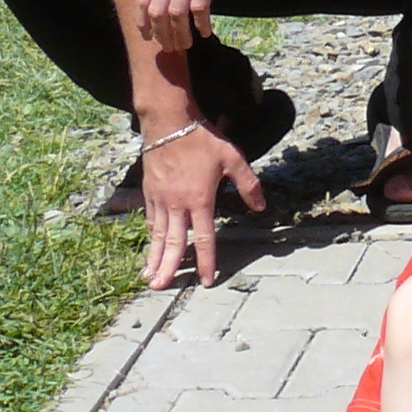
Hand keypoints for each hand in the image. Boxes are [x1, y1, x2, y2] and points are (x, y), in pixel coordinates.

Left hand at [134, 0, 254, 48]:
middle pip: (157, 11)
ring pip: (175, 14)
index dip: (143, 21)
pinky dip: (201, 23)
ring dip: (180, 33)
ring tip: (186, 45)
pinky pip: (199, 8)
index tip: (148, 35)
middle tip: (169, 47)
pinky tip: (206, 31)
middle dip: (161, 33)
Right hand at [140, 121, 264, 291]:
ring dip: (154, 257)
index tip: (206, 280)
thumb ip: (248, 185)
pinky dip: (151, 236)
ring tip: (149, 278)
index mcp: (200, 200)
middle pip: (174, 243)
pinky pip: (151, 219)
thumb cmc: (202, 139)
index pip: (204, 238)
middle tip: (161, 289)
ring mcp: (161, 198)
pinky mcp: (150, 191)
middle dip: (169, 268)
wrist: (169, 123)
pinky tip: (151, 247)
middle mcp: (178, 204)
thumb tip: (261, 207)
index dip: (206, 261)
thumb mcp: (233, 159)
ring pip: (158, 235)